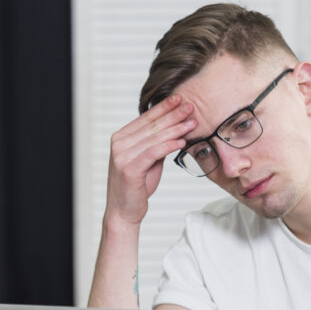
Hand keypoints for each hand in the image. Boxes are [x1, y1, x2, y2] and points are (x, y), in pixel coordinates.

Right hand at [105, 95, 195, 226]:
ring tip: (192, 122)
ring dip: (175, 129)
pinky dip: (169, 145)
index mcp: (121, 138)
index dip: (163, 108)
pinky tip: (182, 141)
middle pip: (151, 126)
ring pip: (154, 138)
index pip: (145, 118)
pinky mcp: (129, 169)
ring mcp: (122, 156)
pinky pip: (153, 152)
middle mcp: (119, 144)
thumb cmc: (136, 186)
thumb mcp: (148, 160)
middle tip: (190, 106)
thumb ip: (155, 144)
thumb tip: (174, 129)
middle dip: (173, 115)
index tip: (180, 98)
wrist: (124, 211)